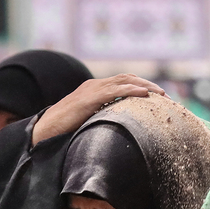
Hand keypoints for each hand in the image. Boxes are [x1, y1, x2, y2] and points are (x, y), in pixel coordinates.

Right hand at [31, 75, 165, 145]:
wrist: (44, 129)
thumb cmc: (63, 130)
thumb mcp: (87, 121)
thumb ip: (101, 119)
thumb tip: (118, 130)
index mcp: (94, 89)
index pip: (122, 82)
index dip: (140, 86)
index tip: (156, 96)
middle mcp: (94, 85)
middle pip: (127, 78)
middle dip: (148, 84)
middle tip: (165, 94)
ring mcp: (92, 90)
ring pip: (124, 81)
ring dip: (145, 85)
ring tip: (161, 93)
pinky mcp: (89, 98)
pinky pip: (115, 91)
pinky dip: (131, 90)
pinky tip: (144, 94)